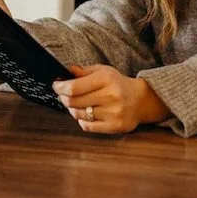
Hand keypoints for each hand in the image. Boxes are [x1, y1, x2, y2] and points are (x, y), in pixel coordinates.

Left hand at [52, 65, 170, 133]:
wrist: (140, 100)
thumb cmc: (118, 84)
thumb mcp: (103, 71)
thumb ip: (84, 72)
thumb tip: (67, 71)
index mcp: (106, 79)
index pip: (74, 87)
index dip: (60, 88)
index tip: (56, 86)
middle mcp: (110, 96)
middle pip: (73, 102)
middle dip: (63, 98)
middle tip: (62, 95)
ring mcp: (113, 113)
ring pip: (78, 115)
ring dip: (72, 109)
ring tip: (76, 104)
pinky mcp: (114, 126)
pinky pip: (87, 126)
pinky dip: (82, 120)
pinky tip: (86, 114)